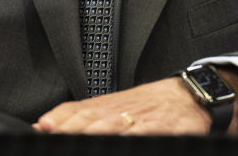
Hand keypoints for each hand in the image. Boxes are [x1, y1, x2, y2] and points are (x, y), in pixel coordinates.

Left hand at [33, 74, 237, 135]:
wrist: (192, 96)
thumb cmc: (151, 106)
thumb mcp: (118, 105)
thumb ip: (85, 114)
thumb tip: (47, 123)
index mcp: (110, 105)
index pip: (80, 111)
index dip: (62, 119)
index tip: (45, 126)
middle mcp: (124, 110)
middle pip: (94, 120)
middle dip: (74, 130)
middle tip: (56, 136)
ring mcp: (145, 119)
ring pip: (116, 127)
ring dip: (97, 133)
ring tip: (80, 140)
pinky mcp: (166, 129)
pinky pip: (149, 134)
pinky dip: (135, 137)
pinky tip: (126, 142)